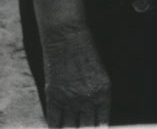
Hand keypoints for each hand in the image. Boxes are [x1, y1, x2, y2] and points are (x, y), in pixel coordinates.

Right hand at [31, 0, 110, 126]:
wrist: (66, 35)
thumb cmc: (85, 53)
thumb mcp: (98, 75)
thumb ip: (97, 99)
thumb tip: (94, 122)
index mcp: (103, 92)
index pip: (101, 125)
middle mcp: (88, 98)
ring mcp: (69, 98)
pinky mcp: (53, 96)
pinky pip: (54, 122)